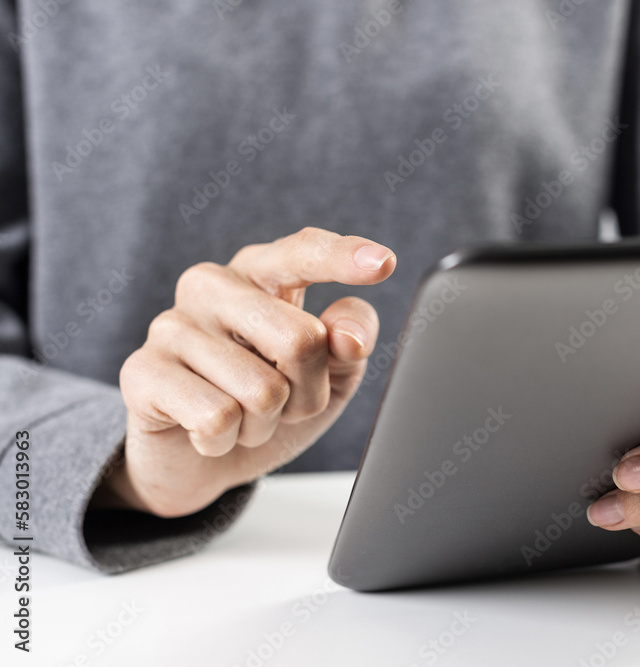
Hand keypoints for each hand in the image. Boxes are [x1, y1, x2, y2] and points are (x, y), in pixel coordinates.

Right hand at [96, 228, 395, 516]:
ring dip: (265, 424)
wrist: (198, 462)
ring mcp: (171, 325)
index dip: (343, 258)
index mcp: (261, 275)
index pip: (303, 253)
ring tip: (240, 418)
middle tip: (283, 404)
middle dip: (308, 393)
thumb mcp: (329, 375)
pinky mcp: (141, 372)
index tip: (384, 263)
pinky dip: (226, 440)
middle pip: (301, 340)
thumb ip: (351, 341)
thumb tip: (345, 336)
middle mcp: (211, 286)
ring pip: (262, 391)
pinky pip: (218, 418)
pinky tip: (207, 432)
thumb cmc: (269, 404)